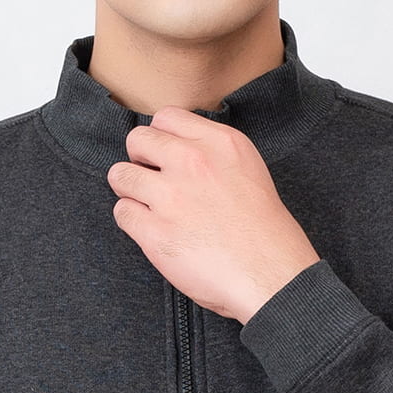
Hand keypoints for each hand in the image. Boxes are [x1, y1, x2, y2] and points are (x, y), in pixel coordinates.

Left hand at [106, 108, 319, 322]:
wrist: (272, 276)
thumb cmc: (265, 232)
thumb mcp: (249, 171)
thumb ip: (214, 154)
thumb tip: (179, 152)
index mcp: (220, 144)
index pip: (167, 117)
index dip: (160, 137)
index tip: (165, 156)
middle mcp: (193, 162)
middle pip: (138, 139)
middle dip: (139, 159)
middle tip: (151, 180)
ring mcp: (171, 197)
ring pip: (120, 175)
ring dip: (129, 190)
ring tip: (147, 206)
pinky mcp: (156, 233)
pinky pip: (122, 213)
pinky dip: (132, 221)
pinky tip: (151, 230)